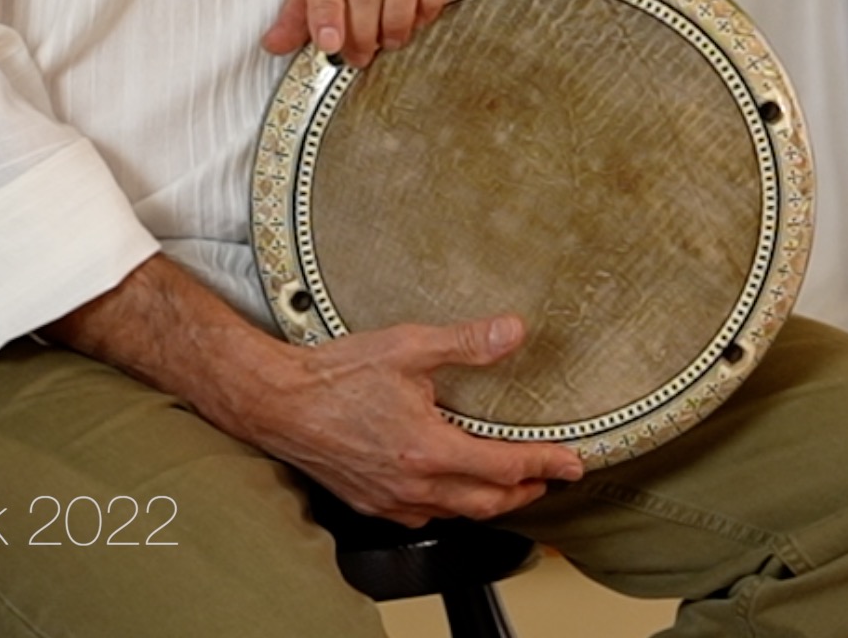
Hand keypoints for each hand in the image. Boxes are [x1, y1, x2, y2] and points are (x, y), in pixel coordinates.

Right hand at [230, 314, 585, 524]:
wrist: (274, 401)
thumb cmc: (334, 376)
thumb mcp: (408, 347)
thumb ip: (466, 342)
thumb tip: (513, 331)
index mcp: (428, 449)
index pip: (506, 467)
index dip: (546, 465)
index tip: (574, 463)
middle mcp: (412, 484)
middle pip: (487, 503)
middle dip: (525, 492)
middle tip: (550, 477)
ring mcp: (388, 498)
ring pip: (454, 513)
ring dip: (489, 502)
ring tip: (510, 484)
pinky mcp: (367, 501)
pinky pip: (421, 516)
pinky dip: (449, 507)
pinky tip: (453, 490)